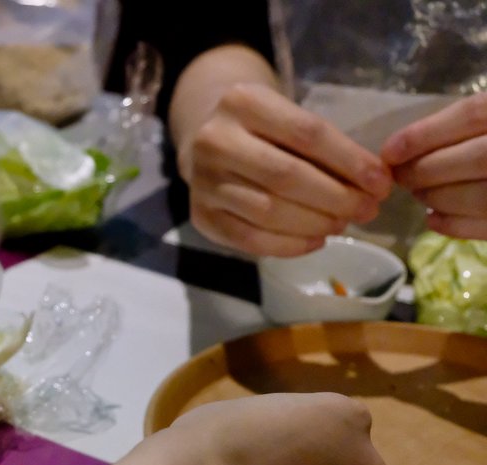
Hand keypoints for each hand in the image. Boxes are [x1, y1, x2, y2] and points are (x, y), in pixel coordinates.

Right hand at [179, 83, 391, 256]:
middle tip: (367, 210)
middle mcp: (216, 140)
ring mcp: (203, 181)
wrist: (204, 139)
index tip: (381, 183)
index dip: (350, 162)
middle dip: (336, 197)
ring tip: (343, 224)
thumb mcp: (288, 117)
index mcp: (243, 102)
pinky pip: (249, 239)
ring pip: (268, 211)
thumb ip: (324, 146)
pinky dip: (289, 245)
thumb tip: (371, 185)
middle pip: (286, 176)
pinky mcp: (200, 215)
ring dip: (315, 224)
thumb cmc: (262, 128)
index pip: (306, 134)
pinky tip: (315, 241)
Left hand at [382, 94, 486, 239]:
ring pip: (479, 195)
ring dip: (437, 197)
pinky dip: (456, 226)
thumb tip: (414, 145)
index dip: (424, 134)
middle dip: (425, 170)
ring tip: (419, 194)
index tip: (389, 151)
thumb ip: (478, 119)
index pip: (472, 115)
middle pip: (471, 157)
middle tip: (401, 177)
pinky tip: (434, 219)